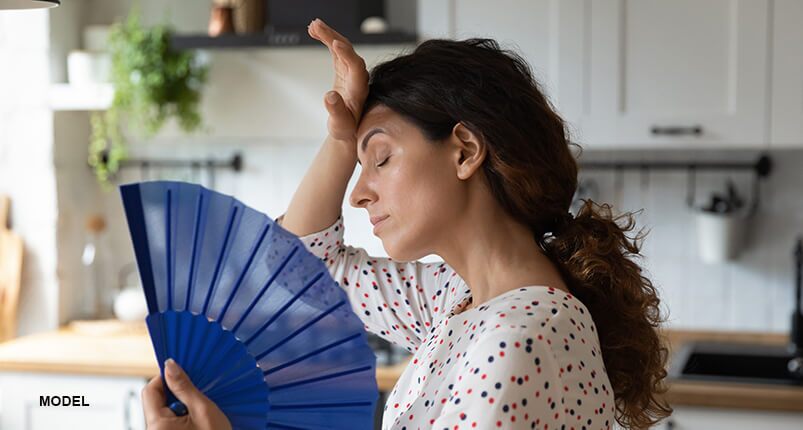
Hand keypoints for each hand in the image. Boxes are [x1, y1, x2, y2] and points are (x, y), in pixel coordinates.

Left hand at [142, 359, 231, 429]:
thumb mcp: (203, 410)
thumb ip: (185, 387)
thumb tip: (170, 366)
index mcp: (157, 425)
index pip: (149, 390)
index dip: (165, 378)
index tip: (182, 373)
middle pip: (156, 401)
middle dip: (176, 393)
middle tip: (196, 391)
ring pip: (164, 412)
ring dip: (182, 405)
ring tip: (201, 409)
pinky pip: (171, 422)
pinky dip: (184, 416)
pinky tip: (199, 420)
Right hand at [307, 18, 368, 146]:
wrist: (348, 129)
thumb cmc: (345, 129)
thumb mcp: (340, 124)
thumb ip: (336, 111)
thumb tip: (329, 96)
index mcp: (359, 89)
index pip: (356, 67)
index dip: (347, 54)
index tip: (335, 44)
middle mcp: (357, 77)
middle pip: (348, 52)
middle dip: (333, 37)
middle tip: (317, 26)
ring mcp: (350, 71)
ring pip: (341, 48)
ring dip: (328, 35)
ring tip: (312, 25)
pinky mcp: (343, 69)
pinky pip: (336, 51)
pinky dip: (326, 40)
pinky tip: (314, 32)